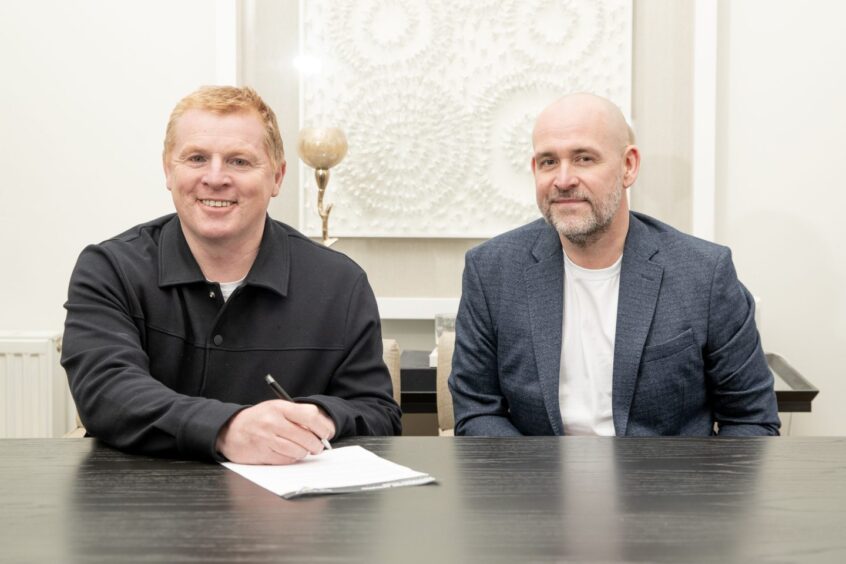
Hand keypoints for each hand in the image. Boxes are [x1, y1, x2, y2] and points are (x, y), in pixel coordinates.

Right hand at [215, 400, 335, 464]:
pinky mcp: (262, 453)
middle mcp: (273, 422)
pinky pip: (287, 460)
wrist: (230, 430)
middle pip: (307, 437)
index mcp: (280, 407)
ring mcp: (267, 439)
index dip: (323, 427)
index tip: (327, 433)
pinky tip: (289, 452)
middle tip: (318, 446)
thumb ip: (299, 415)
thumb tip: (323, 429)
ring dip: (304, 452)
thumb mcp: (277, 408)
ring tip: (303, 449)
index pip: (310, 416)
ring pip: (298, 451)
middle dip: (317, 445)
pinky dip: (292, 458)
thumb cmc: (259, 419)